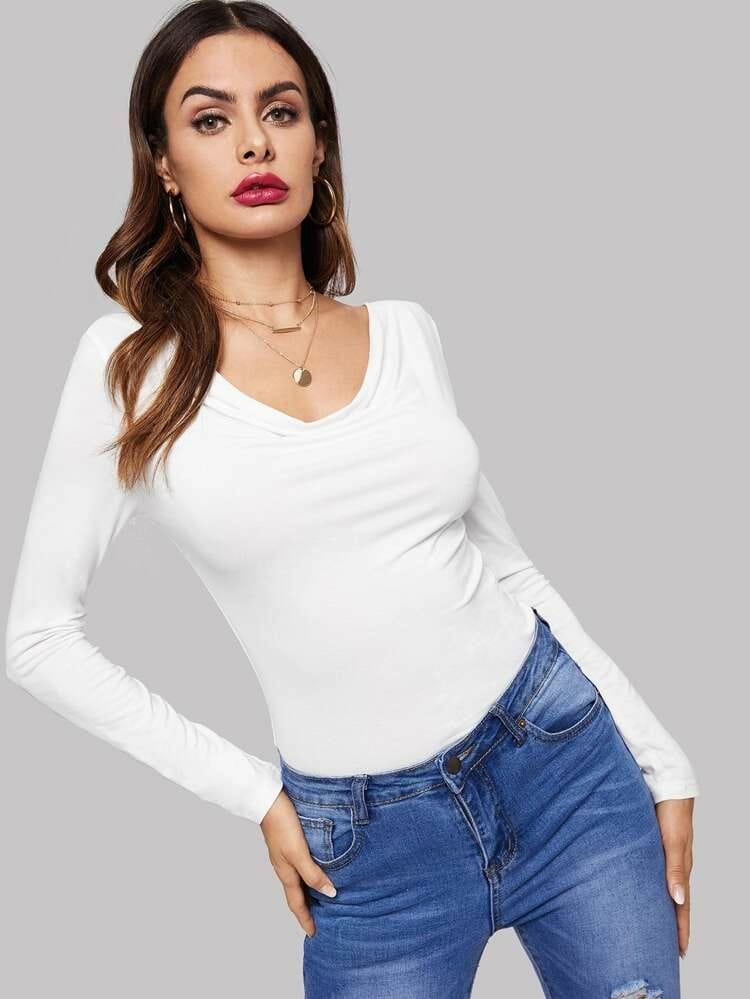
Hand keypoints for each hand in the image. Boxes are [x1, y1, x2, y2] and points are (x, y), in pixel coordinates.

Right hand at [260, 789, 337, 936]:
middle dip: (307, 909)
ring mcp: (285, 854)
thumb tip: (330, 894)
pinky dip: (308, 873)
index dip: (305, 919)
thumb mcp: (299, 853)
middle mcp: (285, 866)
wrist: (267, 799)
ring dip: (308, 890)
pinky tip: (316, 867)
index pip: (297, 903)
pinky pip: (300, 865)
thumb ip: (313, 874)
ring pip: (298, 879)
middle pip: (297, 894)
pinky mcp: (288, 842)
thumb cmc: (282, 825)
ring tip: (321, 897)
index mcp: (286, 873)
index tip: (313, 934)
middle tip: (319, 920)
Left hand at [655, 797, 694, 958]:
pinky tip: (640, 892)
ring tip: (653, 927)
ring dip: (660, 907)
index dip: (681, 929)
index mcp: (680, 867)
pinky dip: (650, 888)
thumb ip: (674, 868)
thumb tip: (678, 899)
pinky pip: (652, 872)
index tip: (680, 952)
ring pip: (661, 887)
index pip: (682, 906)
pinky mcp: (651, 845)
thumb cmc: (671, 810)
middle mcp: (672, 864)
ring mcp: (662, 854)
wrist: (666, 782)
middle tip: (664, 949)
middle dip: (671, 925)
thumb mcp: (673, 840)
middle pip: (674, 901)